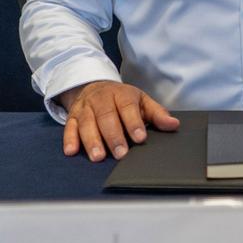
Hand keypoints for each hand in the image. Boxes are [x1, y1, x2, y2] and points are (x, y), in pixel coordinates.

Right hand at [56, 80, 178, 161]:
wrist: (94, 86)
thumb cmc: (122, 99)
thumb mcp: (141, 101)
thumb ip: (156, 114)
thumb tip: (173, 125)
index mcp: (121, 94)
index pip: (128, 107)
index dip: (133, 122)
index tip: (140, 137)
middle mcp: (101, 99)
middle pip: (106, 116)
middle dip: (113, 136)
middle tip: (120, 153)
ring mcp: (85, 108)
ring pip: (87, 123)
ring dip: (92, 140)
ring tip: (98, 157)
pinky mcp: (72, 116)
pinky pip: (69, 127)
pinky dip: (69, 139)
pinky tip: (72, 151)